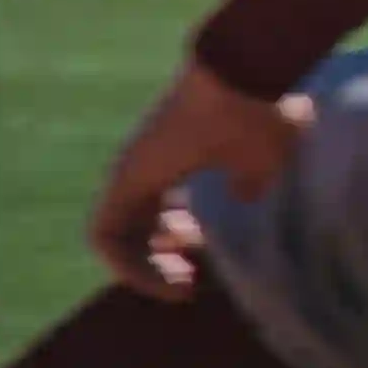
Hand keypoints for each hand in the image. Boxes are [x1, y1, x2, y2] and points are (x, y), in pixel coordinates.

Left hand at [91, 61, 307, 299]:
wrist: (242, 81)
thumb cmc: (261, 116)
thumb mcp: (265, 159)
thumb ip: (251, 181)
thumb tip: (244, 195)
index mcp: (177, 158)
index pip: (162, 209)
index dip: (180, 239)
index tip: (209, 253)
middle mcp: (146, 167)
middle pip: (137, 226)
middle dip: (161, 261)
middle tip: (191, 280)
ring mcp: (129, 174)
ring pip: (118, 237)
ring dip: (144, 271)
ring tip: (181, 286)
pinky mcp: (121, 182)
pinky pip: (103, 238)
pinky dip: (127, 266)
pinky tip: (163, 277)